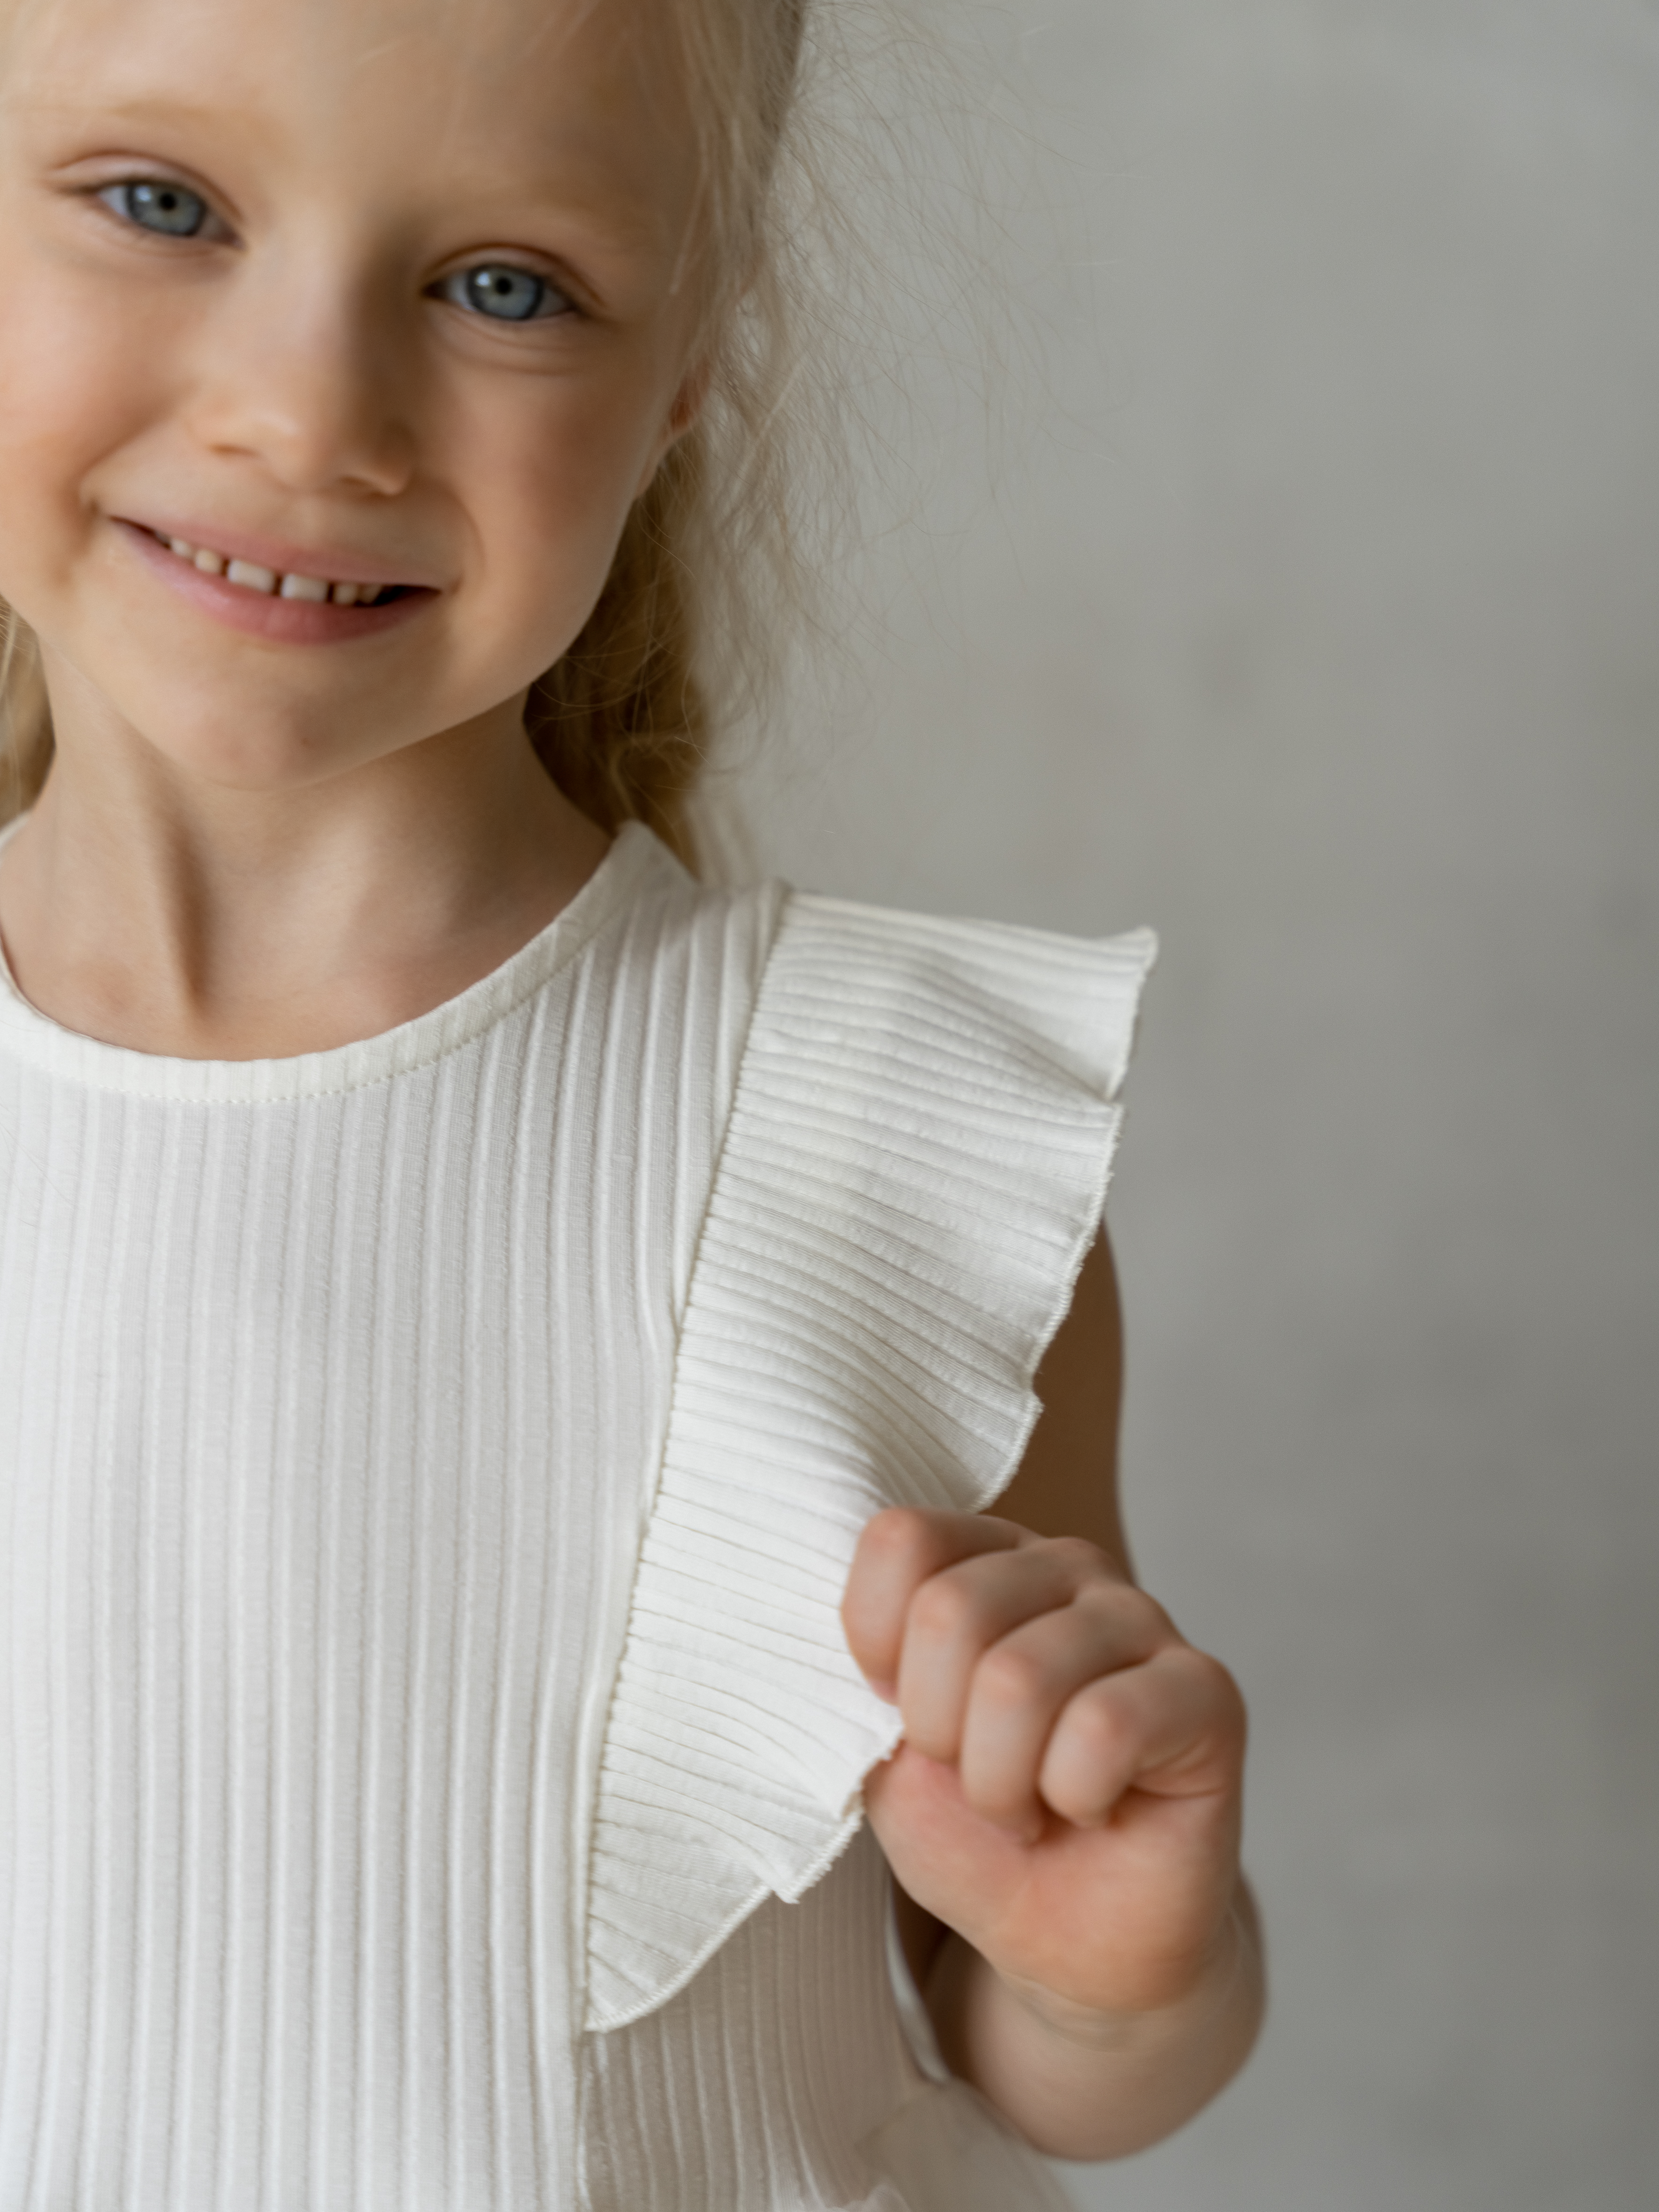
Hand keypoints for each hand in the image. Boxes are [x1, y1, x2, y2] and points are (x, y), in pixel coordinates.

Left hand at [842, 1508, 1247, 2025]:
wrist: (1070, 1941)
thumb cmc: (975, 1835)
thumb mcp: (885, 1760)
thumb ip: (865, 1685)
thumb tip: (871, 1644)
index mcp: (981, 1559)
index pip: (901, 1541)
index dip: (875, 1648)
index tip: (905, 1721)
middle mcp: (1064, 1565)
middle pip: (951, 1608)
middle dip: (939, 1732)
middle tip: (978, 1781)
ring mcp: (1141, 1616)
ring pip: (1020, 1677)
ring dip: (1002, 1782)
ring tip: (1030, 1806)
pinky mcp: (1204, 1687)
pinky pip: (1105, 1727)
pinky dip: (1075, 1795)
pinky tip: (1093, 1808)